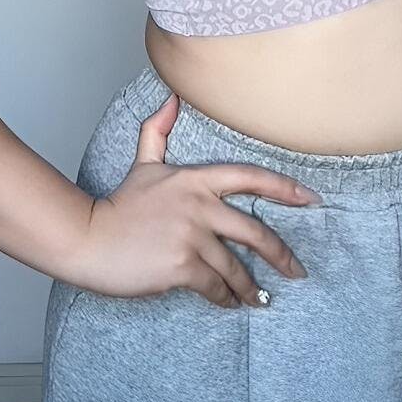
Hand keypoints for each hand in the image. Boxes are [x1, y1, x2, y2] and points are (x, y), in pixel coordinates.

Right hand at [73, 92, 320, 308]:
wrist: (89, 238)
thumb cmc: (119, 204)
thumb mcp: (143, 163)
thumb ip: (159, 130)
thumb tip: (172, 97)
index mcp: (196, 180)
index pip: (251, 178)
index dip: (286, 189)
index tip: (312, 200)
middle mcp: (200, 206)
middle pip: (255, 232)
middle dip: (282, 255)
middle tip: (298, 271)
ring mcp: (192, 238)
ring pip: (235, 268)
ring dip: (250, 288)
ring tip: (259, 298)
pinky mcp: (182, 267)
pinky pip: (216, 287)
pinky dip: (226, 299)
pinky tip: (230, 304)